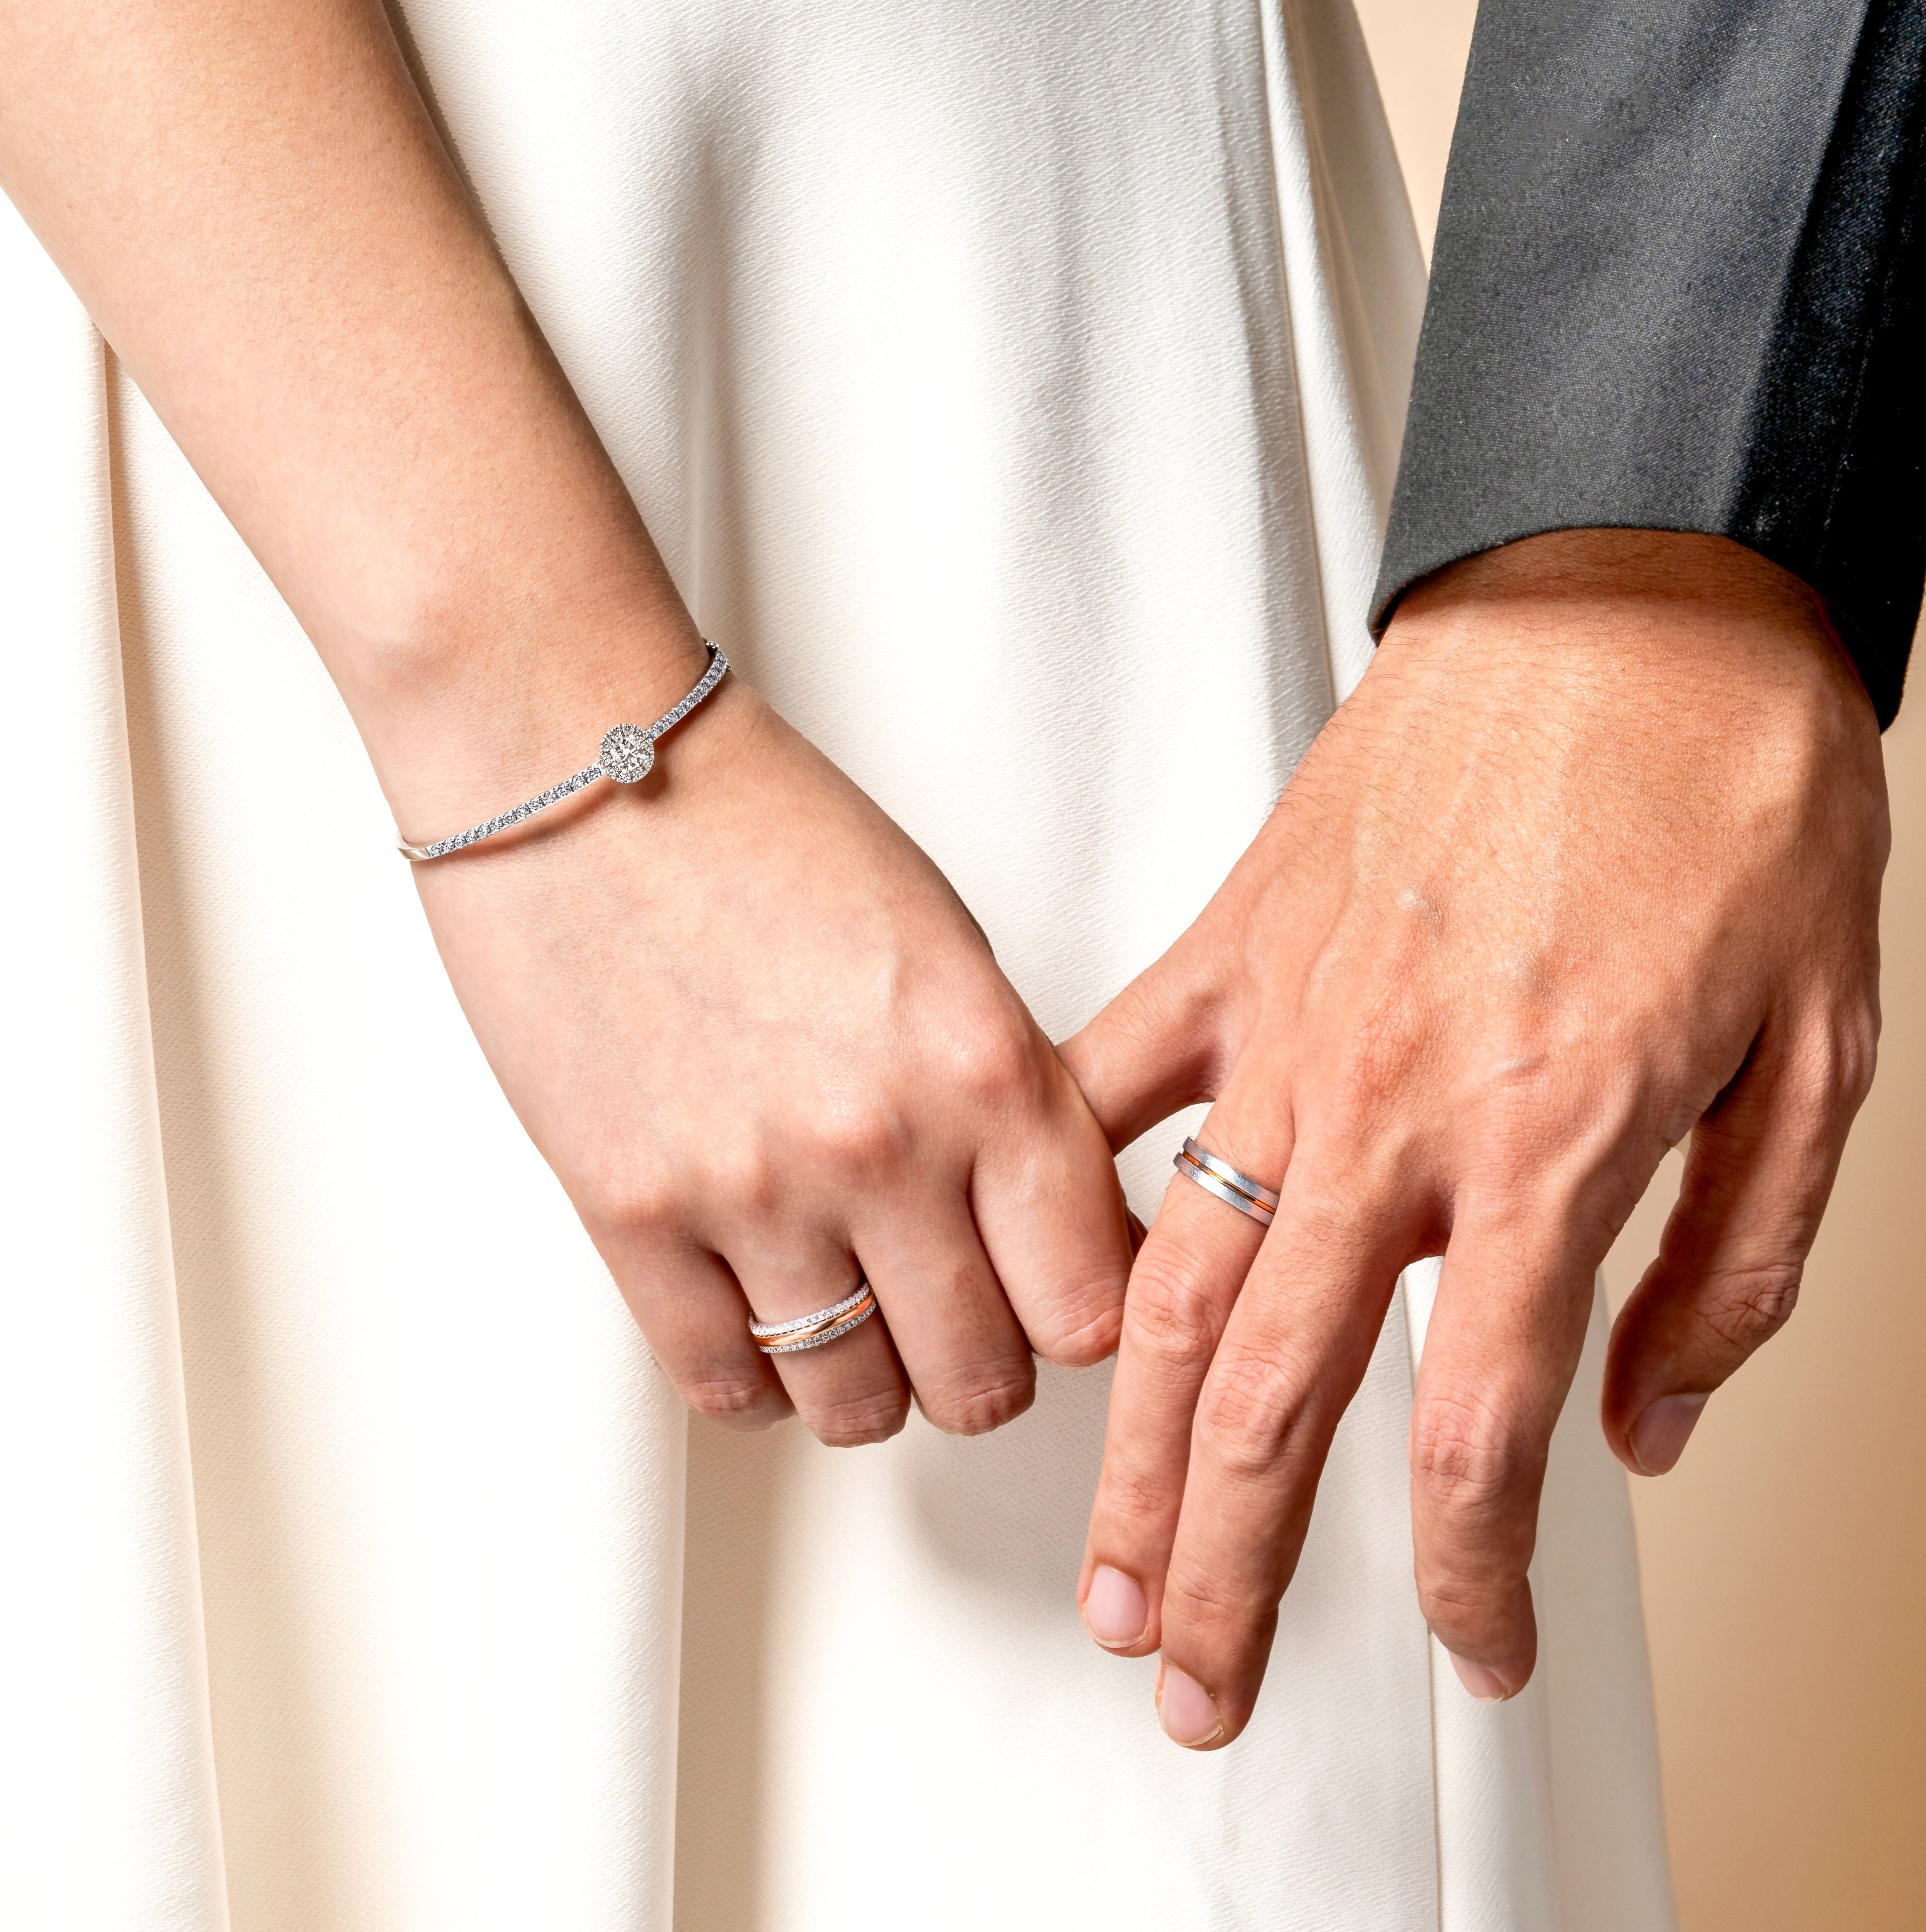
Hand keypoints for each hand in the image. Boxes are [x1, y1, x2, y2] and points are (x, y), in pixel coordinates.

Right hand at [413, 670, 1132, 1444]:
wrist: (585, 769)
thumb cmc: (770, 834)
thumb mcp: (948, 951)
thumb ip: (1010, 1098)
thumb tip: (1057, 1227)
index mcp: (987, 1064)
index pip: (1092, 1300)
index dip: (1083, 1319)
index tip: (1056, 1299)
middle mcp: (882, 1144)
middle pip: (982, 1378)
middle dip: (981, 1365)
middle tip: (958, 1320)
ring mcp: (751, 1190)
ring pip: (856, 1404)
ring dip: (870, 1383)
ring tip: (857, 1324)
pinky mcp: (630, 1213)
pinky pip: (723, 1385)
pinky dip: (758, 1382)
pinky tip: (762, 1322)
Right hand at [1060, 531, 1887, 1744]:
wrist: (1633, 600)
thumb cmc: (1732, 790)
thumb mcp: (1823, 1050)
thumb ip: (1732, 1263)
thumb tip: (1651, 1422)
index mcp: (1552, 1141)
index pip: (1474, 1430)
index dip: (1464, 1572)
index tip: (1470, 1639)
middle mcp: (1395, 1107)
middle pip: (1274, 1393)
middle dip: (1226, 1566)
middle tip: (1190, 1669)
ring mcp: (1292, 1025)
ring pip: (1173, 1278)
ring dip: (1128, 1441)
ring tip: (1104, 1553)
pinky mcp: (1235, 939)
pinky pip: (1116, 1078)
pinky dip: (1066, 1176)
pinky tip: (1034, 1261)